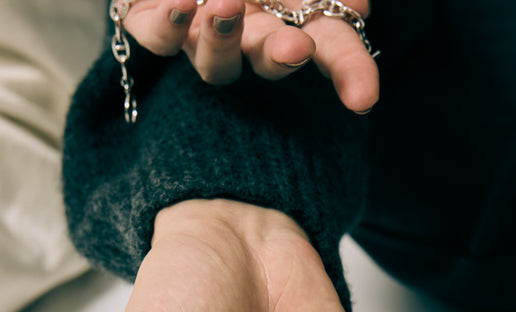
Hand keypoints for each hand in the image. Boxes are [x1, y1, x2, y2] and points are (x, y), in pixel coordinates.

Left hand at [120, 0, 377, 112]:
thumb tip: (358, 5)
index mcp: (289, 15)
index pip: (333, 48)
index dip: (350, 72)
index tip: (363, 99)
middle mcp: (248, 34)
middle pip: (273, 60)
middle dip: (284, 57)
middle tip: (296, 51)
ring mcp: (200, 37)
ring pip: (217, 64)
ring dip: (224, 37)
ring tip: (226, 5)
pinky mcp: (151, 28)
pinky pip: (159, 38)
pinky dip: (168, 23)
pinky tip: (178, 4)